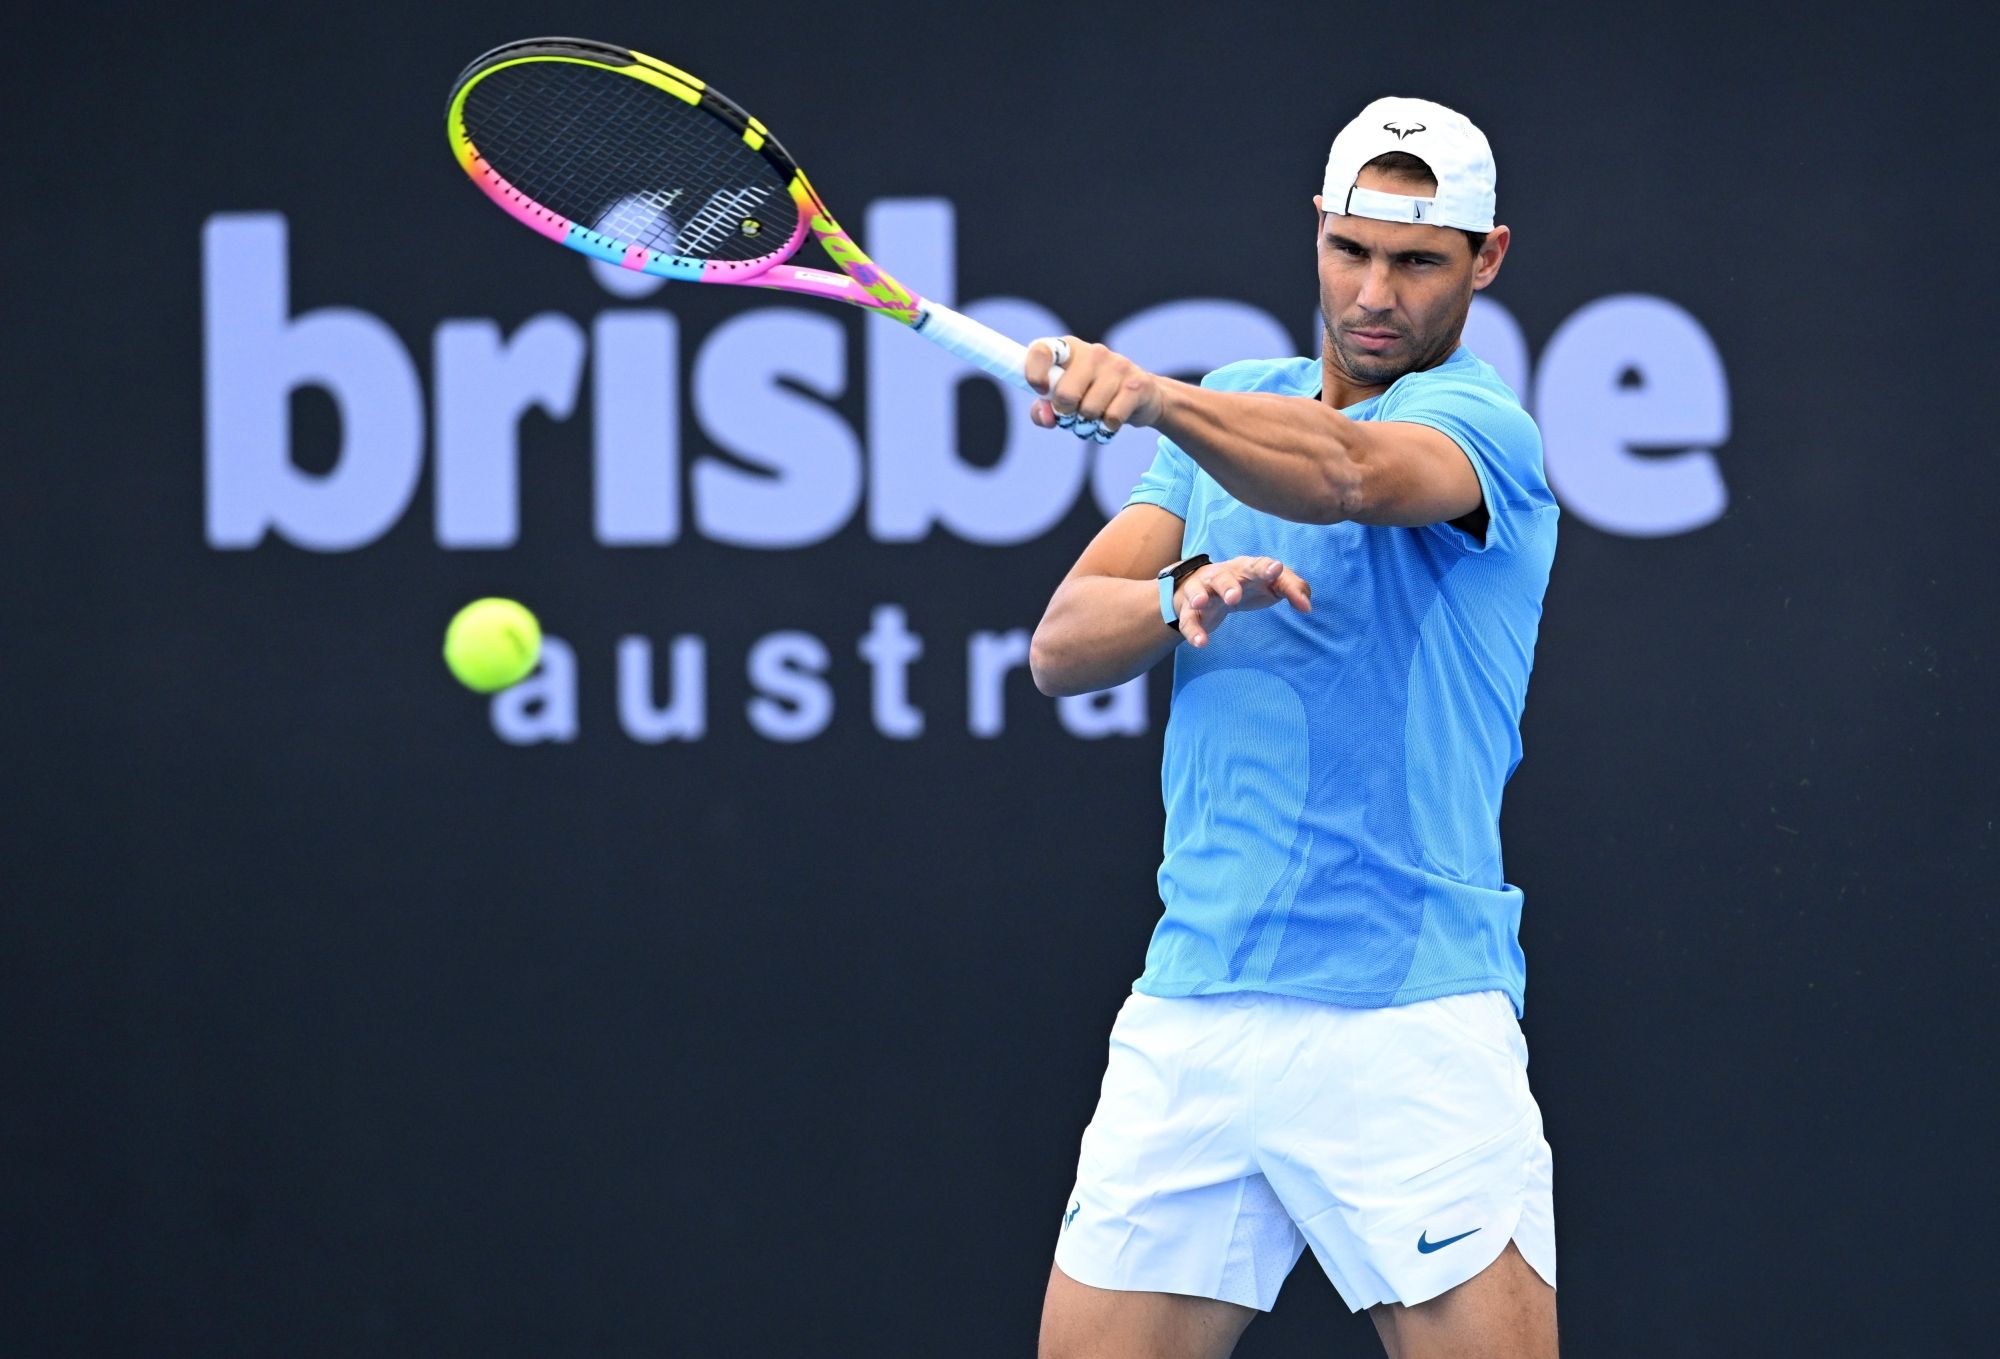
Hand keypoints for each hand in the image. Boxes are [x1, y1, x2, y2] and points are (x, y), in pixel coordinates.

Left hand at [1025, 336, 1164, 438]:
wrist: (1143, 397)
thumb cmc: (1093, 396)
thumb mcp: (1064, 400)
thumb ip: (1044, 410)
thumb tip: (1047, 417)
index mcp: (1070, 350)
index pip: (1041, 351)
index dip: (1034, 373)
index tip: (1040, 391)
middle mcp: (1093, 352)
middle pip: (1065, 394)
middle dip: (1065, 414)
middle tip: (1073, 415)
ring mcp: (1118, 365)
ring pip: (1089, 410)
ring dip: (1088, 424)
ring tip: (1095, 418)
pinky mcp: (1137, 384)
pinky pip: (1111, 418)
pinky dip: (1106, 428)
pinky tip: (1110, 421)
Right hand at [1176, 556, 1312, 647]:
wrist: (1206, 587)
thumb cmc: (1247, 584)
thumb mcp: (1271, 583)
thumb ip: (1293, 589)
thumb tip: (1307, 607)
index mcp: (1246, 568)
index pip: (1257, 565)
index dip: (1266, 568)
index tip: (1276, 570)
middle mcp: (1222, 575)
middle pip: (1223, 576)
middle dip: (1228, 585)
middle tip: (1234, 596)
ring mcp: (1203, 590)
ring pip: (1198, 591)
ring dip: (1200, 596)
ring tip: (1202, 603)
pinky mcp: (1190, 609)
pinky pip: (1189, 619)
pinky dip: (1193, 631)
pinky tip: (1200, 643)